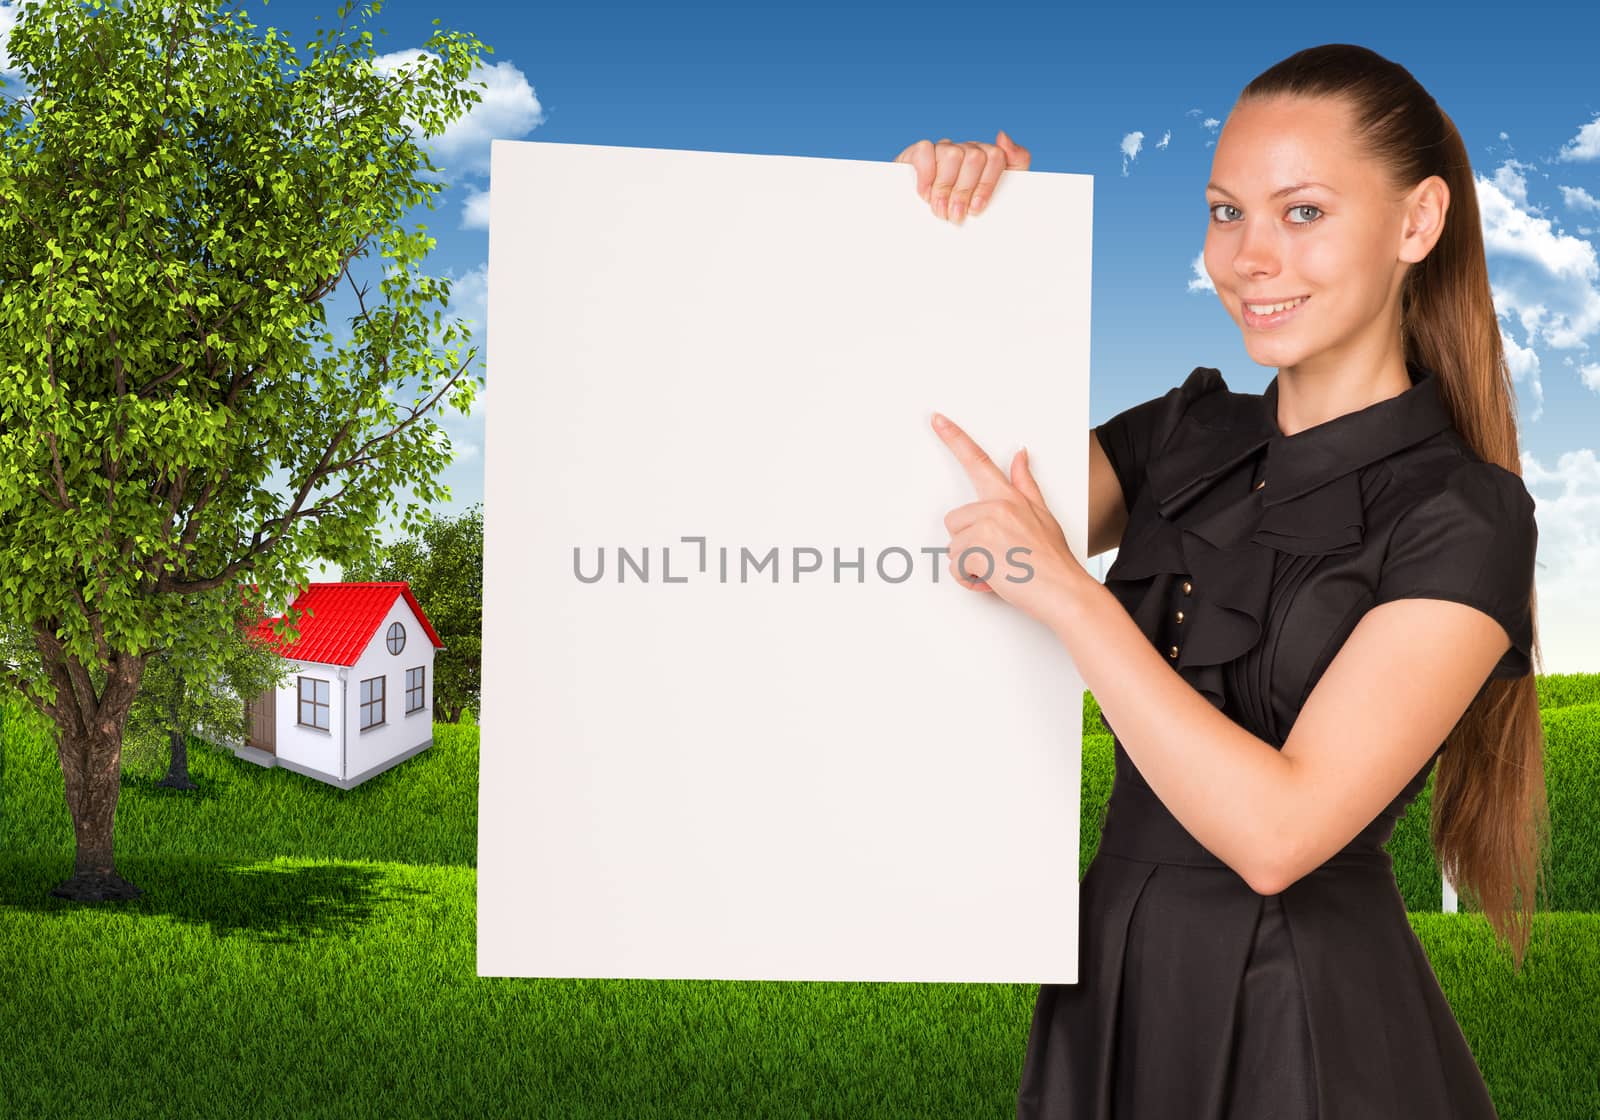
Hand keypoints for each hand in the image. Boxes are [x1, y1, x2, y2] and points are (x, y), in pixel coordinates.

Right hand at [893, 130, 1030, 223]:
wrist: (929, 225)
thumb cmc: (966, 211)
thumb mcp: (998, 196)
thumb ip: (1015, 162)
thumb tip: (1002, 135)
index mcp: (988, 157)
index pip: (996, 157)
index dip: (986, 185)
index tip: (976, 208)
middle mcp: (967, 149)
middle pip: (974, 158)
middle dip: (964, 191)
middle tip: (955, 215)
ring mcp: (944, 149)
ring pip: (952, 155)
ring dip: (944, 188)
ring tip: (940, 210)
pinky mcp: (920, 152)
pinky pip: (926, 151)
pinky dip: (926, 175)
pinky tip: (925, 193)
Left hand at [932, 410, 1084, 626]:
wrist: (1065, 592)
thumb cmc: (1053, 560)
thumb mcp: (1043, 514)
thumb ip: (1025, 484)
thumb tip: (1019, 454)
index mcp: (1008, 497)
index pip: (977, 461)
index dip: (954, 438)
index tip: (937, 420)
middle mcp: (996, 506)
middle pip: (954, 521)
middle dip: (969, 544)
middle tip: (998, 557)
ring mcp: (986, 526)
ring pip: (953, 547)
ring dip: (970, 565)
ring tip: (999, 570)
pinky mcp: (977, 548)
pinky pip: (955, 566)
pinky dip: (970, 579)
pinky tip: (993, 580)